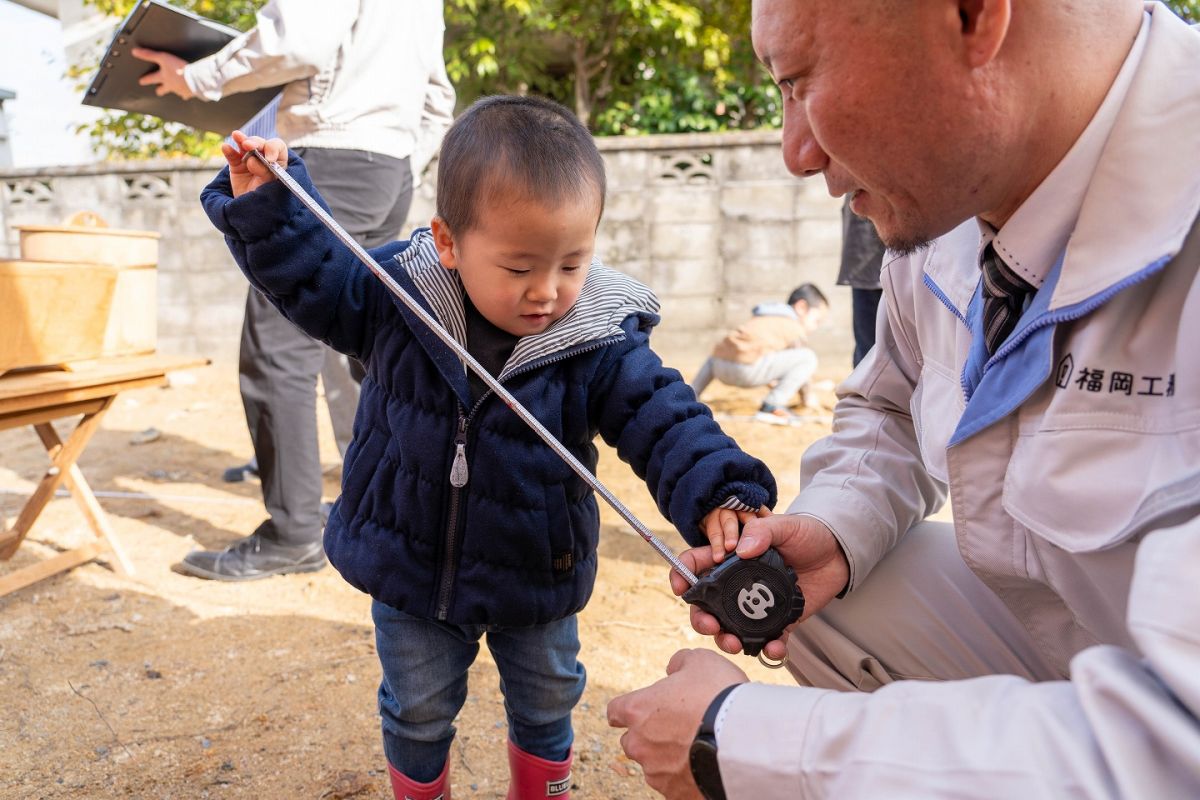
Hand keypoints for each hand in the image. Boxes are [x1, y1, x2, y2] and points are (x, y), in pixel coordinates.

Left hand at [131, 47, 193, 98]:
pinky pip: (187, 94)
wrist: (195, 79)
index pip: (151, 79)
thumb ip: (149, 55)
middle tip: (158, 91)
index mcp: (163, 78)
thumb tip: (134, 52)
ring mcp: (179, 90)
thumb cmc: (179, 68)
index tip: (141, 81)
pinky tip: (189, 92)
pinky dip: (187, 93)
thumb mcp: (163, 58)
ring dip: (174, 90)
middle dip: (159, 90)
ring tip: (176, 89)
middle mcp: (170, 86)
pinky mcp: (189, 93)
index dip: (145, 80)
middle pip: (162, 90)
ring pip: (175, 92)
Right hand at [221, 130, 287, 196]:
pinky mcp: (237, 165)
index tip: (270, 159)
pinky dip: (229, 151)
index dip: (273, 148)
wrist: (254, 212)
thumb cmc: (268, 197)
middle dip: (256, 143)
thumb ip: (265, 172)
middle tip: (249, 146)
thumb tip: (251, 160)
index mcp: (279, 161)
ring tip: (237, 136)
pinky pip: (232, 156)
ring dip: (242, 140)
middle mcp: (265, 157)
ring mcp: (250, 160)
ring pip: (246, 145)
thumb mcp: (271, 186)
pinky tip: (225, 147)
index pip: (278, 147)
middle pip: (261, 144)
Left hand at [607, 649, 747, 799]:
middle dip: (650, 735)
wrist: (745, 740)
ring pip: (654, 766)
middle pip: (633, 741)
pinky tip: (706, 764)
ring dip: (669, 758)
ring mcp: (657, 772)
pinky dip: (686, 777)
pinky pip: (675, 785)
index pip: (615, 711)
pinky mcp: (676, 794)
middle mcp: (639, 744)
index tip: (640, 710)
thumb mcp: (701, 661)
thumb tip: (674, 668)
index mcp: (638, 710)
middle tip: (678, 727)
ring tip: (697, 747)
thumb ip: (680, 662)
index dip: (628, 709)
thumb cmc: (719, 696)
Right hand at [671, 513, 848, 659]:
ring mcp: (756, 605)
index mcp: (732, 558)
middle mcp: (738, 584)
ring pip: (730, 627)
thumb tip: (741, 549)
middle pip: (707, 605)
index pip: (697, 565)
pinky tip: (775, 648)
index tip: (680, 589)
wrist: (840, 553)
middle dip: (701, 619)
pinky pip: (767, 640)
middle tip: (710, 626)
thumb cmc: (808, 533)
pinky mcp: (778, 621)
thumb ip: (762, 531)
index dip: (682, 575)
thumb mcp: (785, 525)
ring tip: (735, 644)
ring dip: (726, 640)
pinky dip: (768, 648)